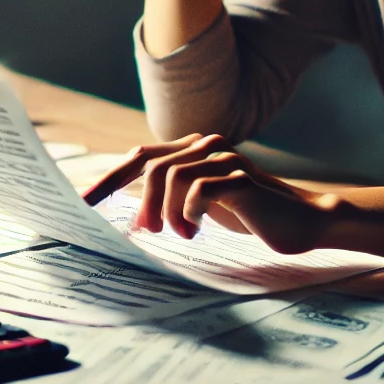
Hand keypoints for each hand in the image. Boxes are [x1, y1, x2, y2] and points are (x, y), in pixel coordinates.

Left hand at [82, 133, 335, 253]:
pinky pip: (198, 189)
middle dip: (135, 200)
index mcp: (193, 152)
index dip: (108, 180)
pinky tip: (195, 231)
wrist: (303, 221)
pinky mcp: (240, 179)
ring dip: (165, 212)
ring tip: (179, 235)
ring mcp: (224, 159)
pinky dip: (188, 213)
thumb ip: (173, 197)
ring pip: (170, 176)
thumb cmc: (252, 215)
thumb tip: (132, 212)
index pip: (140, 157)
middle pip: (150, 164)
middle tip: (140, 231)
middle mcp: (206, 147)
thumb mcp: (204, 205)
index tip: (81, 205)